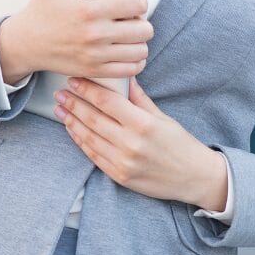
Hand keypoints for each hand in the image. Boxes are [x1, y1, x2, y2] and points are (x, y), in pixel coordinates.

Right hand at [0, 0, 153, 81]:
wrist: (24, 44)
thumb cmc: (41, 11)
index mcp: (89, 10)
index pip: (137, 5)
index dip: (138, 1)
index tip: (130, 2)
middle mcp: (95, 35)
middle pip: (144, 29)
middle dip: (142, 21)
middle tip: (130, 18)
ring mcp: (96, 56)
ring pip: (140, 50)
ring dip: (139, 42)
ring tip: (128, 34)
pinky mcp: (95, 71)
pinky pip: (131, 70)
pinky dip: (134, 61)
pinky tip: (126, 51)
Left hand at [53, 76, 226, 208]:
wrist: (194, 177)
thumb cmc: (180, 144)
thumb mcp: (162, 117)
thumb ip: (139, 98)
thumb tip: (124, 77)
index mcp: (143, 124)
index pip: (107, 101)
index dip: (87, 89)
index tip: (74, 80)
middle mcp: (131, 143)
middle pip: (93, 118)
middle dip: (73, 103)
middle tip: (60, 93)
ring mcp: (123, 162)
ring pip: (89, 137)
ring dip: (71, 121)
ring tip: (60, 109)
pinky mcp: (119, 176)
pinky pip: (93, 156)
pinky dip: (80, 141)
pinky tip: (72, 130)